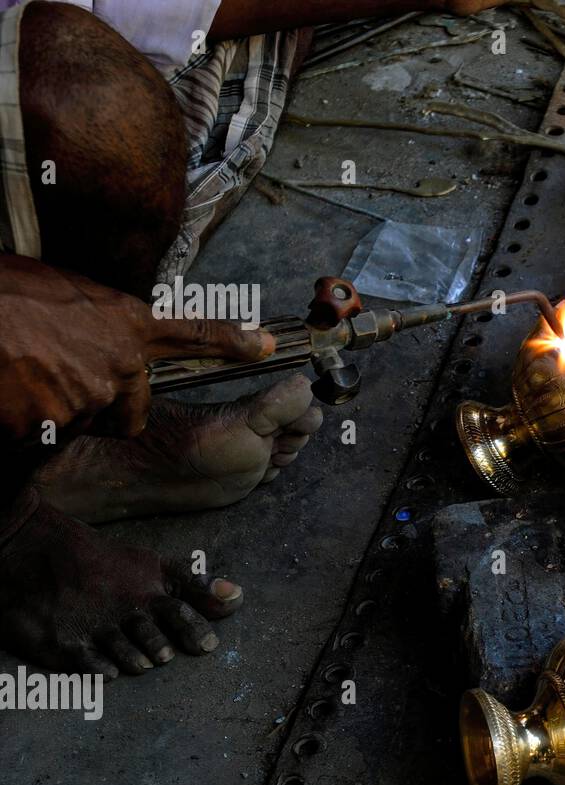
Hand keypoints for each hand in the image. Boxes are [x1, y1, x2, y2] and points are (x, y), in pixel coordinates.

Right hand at [0, 255, 272, 444]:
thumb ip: (92, 319)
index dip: (231, 339)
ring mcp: (89, 398)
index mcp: (124, 323)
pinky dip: (26, 425)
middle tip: (57, 378)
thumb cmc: (2, 293)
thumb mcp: (58, 290)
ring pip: (86, 422)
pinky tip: (6, 397)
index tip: (263, 345)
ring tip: (19, 378)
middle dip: (106, 405)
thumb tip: (99, 333)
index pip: (192, 331)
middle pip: (132, 407)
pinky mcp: (55, 426)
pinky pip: (47, 437)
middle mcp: (119, 364)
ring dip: (57, 411)